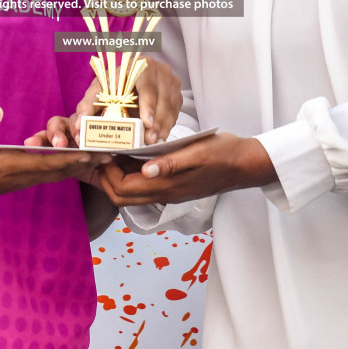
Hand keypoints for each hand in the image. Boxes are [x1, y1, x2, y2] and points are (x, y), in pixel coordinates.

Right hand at [0, 107, 108, 212]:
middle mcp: (19, 175)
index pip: (47, 162)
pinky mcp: (16, 179)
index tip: (93, 152)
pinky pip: (46, 174)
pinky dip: (63, 167)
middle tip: (110, 155)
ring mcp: (19, 179)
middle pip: (59, 170)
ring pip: (55, 173)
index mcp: (9, 166)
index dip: (71, 157)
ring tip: (100, 157)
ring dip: (77, 165)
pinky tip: (74, 162)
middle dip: (84, 163)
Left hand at [44, 58, 183, 146]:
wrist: (127, 80)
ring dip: (163, 125)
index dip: (148, 103)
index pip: (147, 83)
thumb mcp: (98, 91)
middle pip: (162, 96)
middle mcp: (158, 69)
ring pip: (171, 105)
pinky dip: (168, 125)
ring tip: (154, 141)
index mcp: (138, 64)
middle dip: (156, 120)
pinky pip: (176, 111)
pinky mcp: (176, 93)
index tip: (146, 122)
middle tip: (149, 138)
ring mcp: (170, 80)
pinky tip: (160, 136)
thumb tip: (79, 123)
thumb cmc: (111, 86)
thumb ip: (87, 105)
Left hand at [95, 132, 275, 206]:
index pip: (123, 189)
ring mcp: (168, 193)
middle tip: (102, 153)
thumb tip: (145, 171)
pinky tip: (131, 155)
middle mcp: (164, 194)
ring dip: (116, 177)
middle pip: (121, 197)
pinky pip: (143, 187)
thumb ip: (170, 163)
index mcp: (167, 186)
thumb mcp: (197, 152)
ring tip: (113, 152)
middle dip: (106, 178)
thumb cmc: (222, 154)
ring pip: (131, 193)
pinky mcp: (172, 187)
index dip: (107, 173)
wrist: (244, 164)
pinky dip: (130, 174)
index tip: (102, 151)